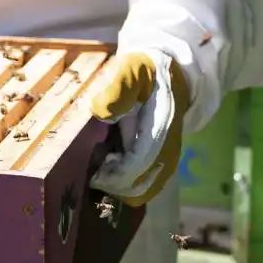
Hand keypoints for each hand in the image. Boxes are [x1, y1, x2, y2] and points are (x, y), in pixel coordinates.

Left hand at [89, 49, 189, 205]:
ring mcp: (166, 162)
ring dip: (117, 187)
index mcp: (162, 128)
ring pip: (141, 193)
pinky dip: (123, 186)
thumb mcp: (132, 69)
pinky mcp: (161, 167)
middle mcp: (168, 152)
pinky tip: (111, 166)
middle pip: (140, 188)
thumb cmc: (146, 73)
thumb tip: (103, 113)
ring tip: (102, 165)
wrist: (168, 77)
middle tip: (94, 168)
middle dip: (113, 185)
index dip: (114, 175)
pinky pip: (142, 189)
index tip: (95, 170)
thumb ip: (120, 86)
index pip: (139, 166)